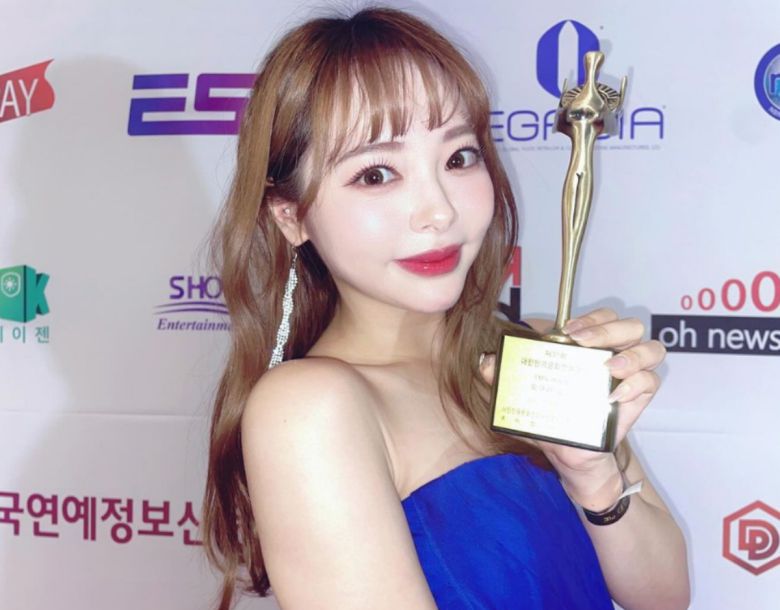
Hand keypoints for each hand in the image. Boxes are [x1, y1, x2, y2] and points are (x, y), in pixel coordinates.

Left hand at [481, 308, 665, 508]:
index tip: (568, 331)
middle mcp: (611, 353)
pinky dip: (637, 384)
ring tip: (609, 367)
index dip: (589, 318)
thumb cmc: (548, 415)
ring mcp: (628, 374)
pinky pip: (651, 381)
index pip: (599, 316)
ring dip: (631, 354)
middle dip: (607, 328)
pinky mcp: (638, 397)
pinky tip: (613, 396)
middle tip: (583, 343)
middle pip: (628, 325)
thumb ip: (502, 376)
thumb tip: (486, 360)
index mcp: (586, 346)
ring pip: (649, 347)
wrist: (566, 453)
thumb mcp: (521, 395)